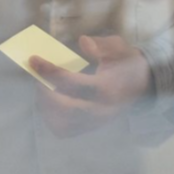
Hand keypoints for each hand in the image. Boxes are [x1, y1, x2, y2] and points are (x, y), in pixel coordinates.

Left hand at [31, 35, 152, 138]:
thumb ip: (103, 45)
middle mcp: (103, 111)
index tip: (33, 59)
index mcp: (110, 89)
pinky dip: (49, 116)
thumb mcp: (119, 48)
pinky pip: (63, 130)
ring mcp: (95, 123)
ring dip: (45, 105)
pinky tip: (48, 98)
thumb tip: (83, 42)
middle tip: (36, 74)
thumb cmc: (124, 63)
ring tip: (42, 85)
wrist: (141, 85)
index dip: (51, 72)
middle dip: (44, 92)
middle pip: (67, 109)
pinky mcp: (88, 128)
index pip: (76, 84)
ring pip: (62, 124)